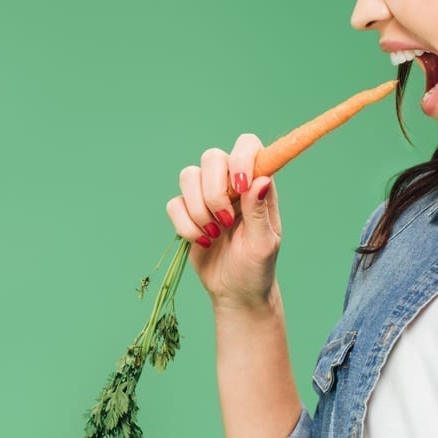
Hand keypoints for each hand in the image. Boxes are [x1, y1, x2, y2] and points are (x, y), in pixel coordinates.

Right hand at [165, 133, 279, 310]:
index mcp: (257, 184)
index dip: (240, 159)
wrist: (235, 292)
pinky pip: (174, 204)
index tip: (239, 187)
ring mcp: (207, 196)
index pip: (247, 146)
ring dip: (198, 210)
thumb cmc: (257, 268)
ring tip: (214, 234)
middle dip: (213, 191)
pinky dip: (185, 225)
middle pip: (212, 157)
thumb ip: (259, 211)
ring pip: (188, 176)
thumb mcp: (264, 243)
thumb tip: (261, 180)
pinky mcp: (187, 213)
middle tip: (225, 221)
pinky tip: (202, 242)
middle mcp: (231, 184)